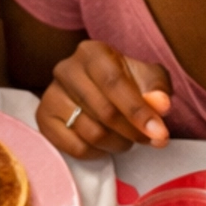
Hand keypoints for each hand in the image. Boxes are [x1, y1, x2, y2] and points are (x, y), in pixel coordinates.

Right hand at [37, 42, 172, 157]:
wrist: (97, 90)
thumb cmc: (126, 82)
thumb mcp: (148, 79)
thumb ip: (158, 89)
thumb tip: (161, 105)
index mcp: (92, 53)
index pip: (114, 83)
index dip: (138, 111)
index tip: (159, 133)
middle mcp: (66, 69)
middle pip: (104, 112)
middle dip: (133, 132)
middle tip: (148, 139)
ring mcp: (51, 95)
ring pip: (92, 133)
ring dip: (118, 143)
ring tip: (126, 138)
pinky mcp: (44, 120)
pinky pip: (76, 148)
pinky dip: (98, 152)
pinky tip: (105, 143)